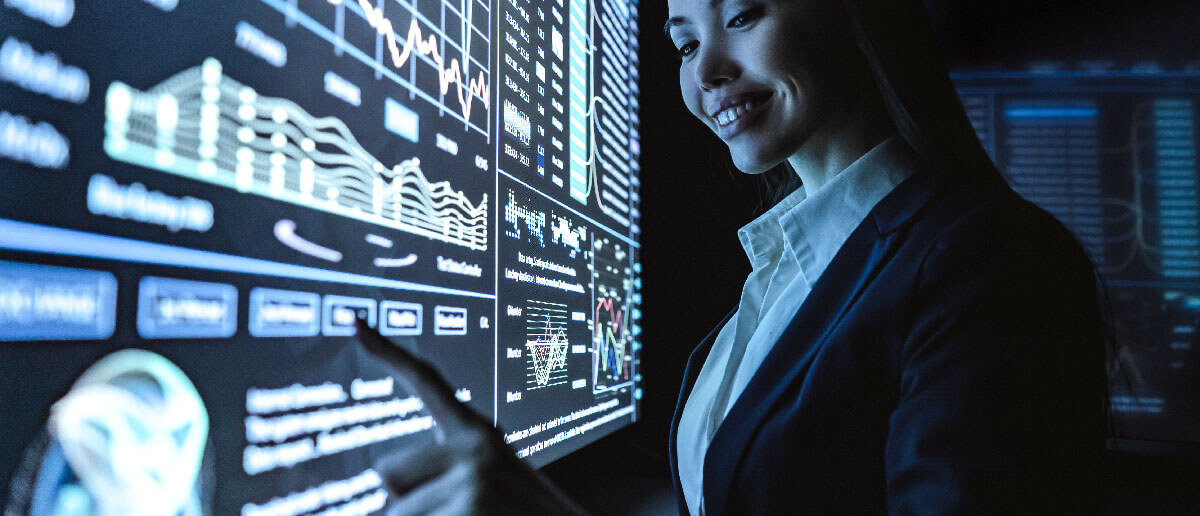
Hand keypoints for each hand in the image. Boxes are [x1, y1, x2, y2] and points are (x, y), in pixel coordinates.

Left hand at [354, 319, 588, 515]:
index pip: (428, 384)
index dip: (388, 352)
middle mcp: (476, 446)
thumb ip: (447, 471)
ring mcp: (473, 475)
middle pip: (388, 472)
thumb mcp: (491, 486)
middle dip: (407, 504)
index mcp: (480, 436)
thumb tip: (389, 476)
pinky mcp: (469, 505)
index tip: (356, 322)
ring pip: (396, 512)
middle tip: (457, 514)